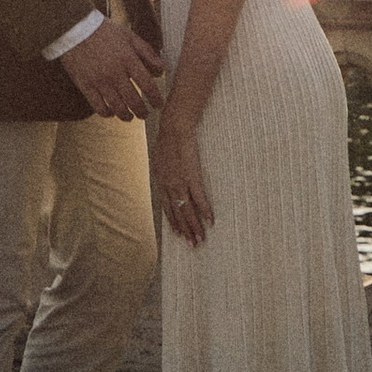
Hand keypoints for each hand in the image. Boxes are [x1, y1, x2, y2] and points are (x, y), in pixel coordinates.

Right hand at [62, 14, 162, 120]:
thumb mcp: (130, 37)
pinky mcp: (86, 85)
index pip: (147, 85)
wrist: (75, 28)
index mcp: (128, 60)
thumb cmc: (105, 32)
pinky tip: (111, 113)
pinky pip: (98, 107)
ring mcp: (100, 81)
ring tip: (130, 117)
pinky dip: (107, 113)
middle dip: (142, 111)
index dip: (155, 98)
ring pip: (117, 107)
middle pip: (133, 100)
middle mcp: (115, 73)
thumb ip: (147, 53)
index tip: (158, 104)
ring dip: (126, 116)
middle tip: (145, 114)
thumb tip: (161, 70)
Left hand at [152, 118, 211, 243]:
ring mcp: (180, 182)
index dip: (174, 222)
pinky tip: (211, 220)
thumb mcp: (161, 158)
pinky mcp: (192, 176)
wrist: (174, 127)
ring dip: (195, 226)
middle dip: (186, 230)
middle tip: (193, 245)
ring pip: (188, 209)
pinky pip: (199, 197)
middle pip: (178, 213)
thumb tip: (166, 176)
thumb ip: (165, 170)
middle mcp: (169, 186)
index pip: (168, 208)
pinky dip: (205, 210)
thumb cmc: (168, 139)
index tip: (179, 235)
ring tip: (201, 239)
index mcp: (162, 182)